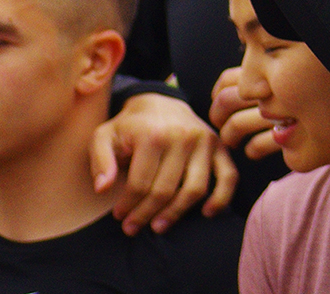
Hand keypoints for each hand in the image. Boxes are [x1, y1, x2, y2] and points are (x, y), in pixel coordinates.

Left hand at [92, 92, 236, 232]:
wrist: (160, 102)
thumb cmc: (130, 126)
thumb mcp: (104, 136)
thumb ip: (100, 160)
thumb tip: (103, 188)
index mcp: (154, 134)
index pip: (141, 183)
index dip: (127, 205)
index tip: (119, 216)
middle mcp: (184, 136)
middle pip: (166, 190)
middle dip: (145, 214)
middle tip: (132, 227)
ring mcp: (205, 141)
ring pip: (195, 189)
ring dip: (176, 213)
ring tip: (158, 226)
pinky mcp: (219, 146)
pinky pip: (228, 176)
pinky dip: (221, 198)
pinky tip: (207, 213)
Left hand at [209, 68, 279, 161]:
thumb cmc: (308, 99)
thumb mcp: (288, 80)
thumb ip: (264, 80)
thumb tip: (231, 87)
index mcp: (268, 74)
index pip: (229, 79)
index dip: (218, 93)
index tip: (219, 103)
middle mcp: (271, 90)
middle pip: (226, 100)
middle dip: (217, 117)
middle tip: (221, 126)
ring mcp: (280, 113)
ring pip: (236, 124)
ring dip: (229, 137)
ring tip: (233, 143)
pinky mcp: (288, 136)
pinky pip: (257, 145)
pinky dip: (251, 150)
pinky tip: (254, 152)